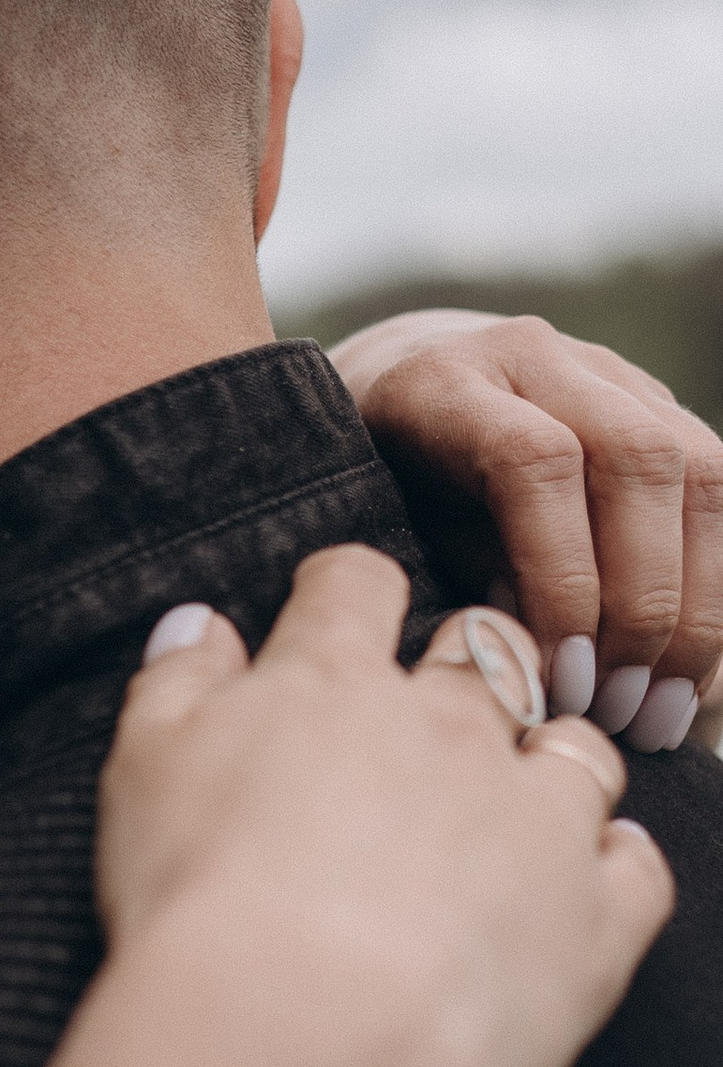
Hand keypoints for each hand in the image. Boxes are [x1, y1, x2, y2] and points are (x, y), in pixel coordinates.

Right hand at [97, 549, 670, 1066]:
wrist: (298, 1033)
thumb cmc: (202, 902)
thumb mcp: (143, 769)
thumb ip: (177, 683)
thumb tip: (202, 624)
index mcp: (332, 682)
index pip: (356, 584)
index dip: (349, 589)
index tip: (339, 608)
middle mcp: (449, 728)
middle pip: (486, 650)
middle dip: (471, 659)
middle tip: (440, 705)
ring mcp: (534, 818)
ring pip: (578, 749)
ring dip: (555, 757)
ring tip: (522, 794)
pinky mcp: (592, 917)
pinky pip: (636, 867)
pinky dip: (618, 865)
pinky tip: (585, 880)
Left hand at [330, 308, 722, 749]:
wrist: (400, 378)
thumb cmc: (377, 480)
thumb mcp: (384, 527)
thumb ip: (462, 578)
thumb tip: (542, 665)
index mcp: (446, 381)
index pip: (537, 463)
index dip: (562, 576)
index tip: (561, 674)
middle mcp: (537, 358)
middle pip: (641, 461)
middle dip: (646, 603)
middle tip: (622, 707)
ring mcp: (609, 372)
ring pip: (702, 473)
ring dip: (698, 606)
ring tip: (663, 708)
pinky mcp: (659, 403)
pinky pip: (717, 490)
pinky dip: (713, 585)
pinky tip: (687, 669)